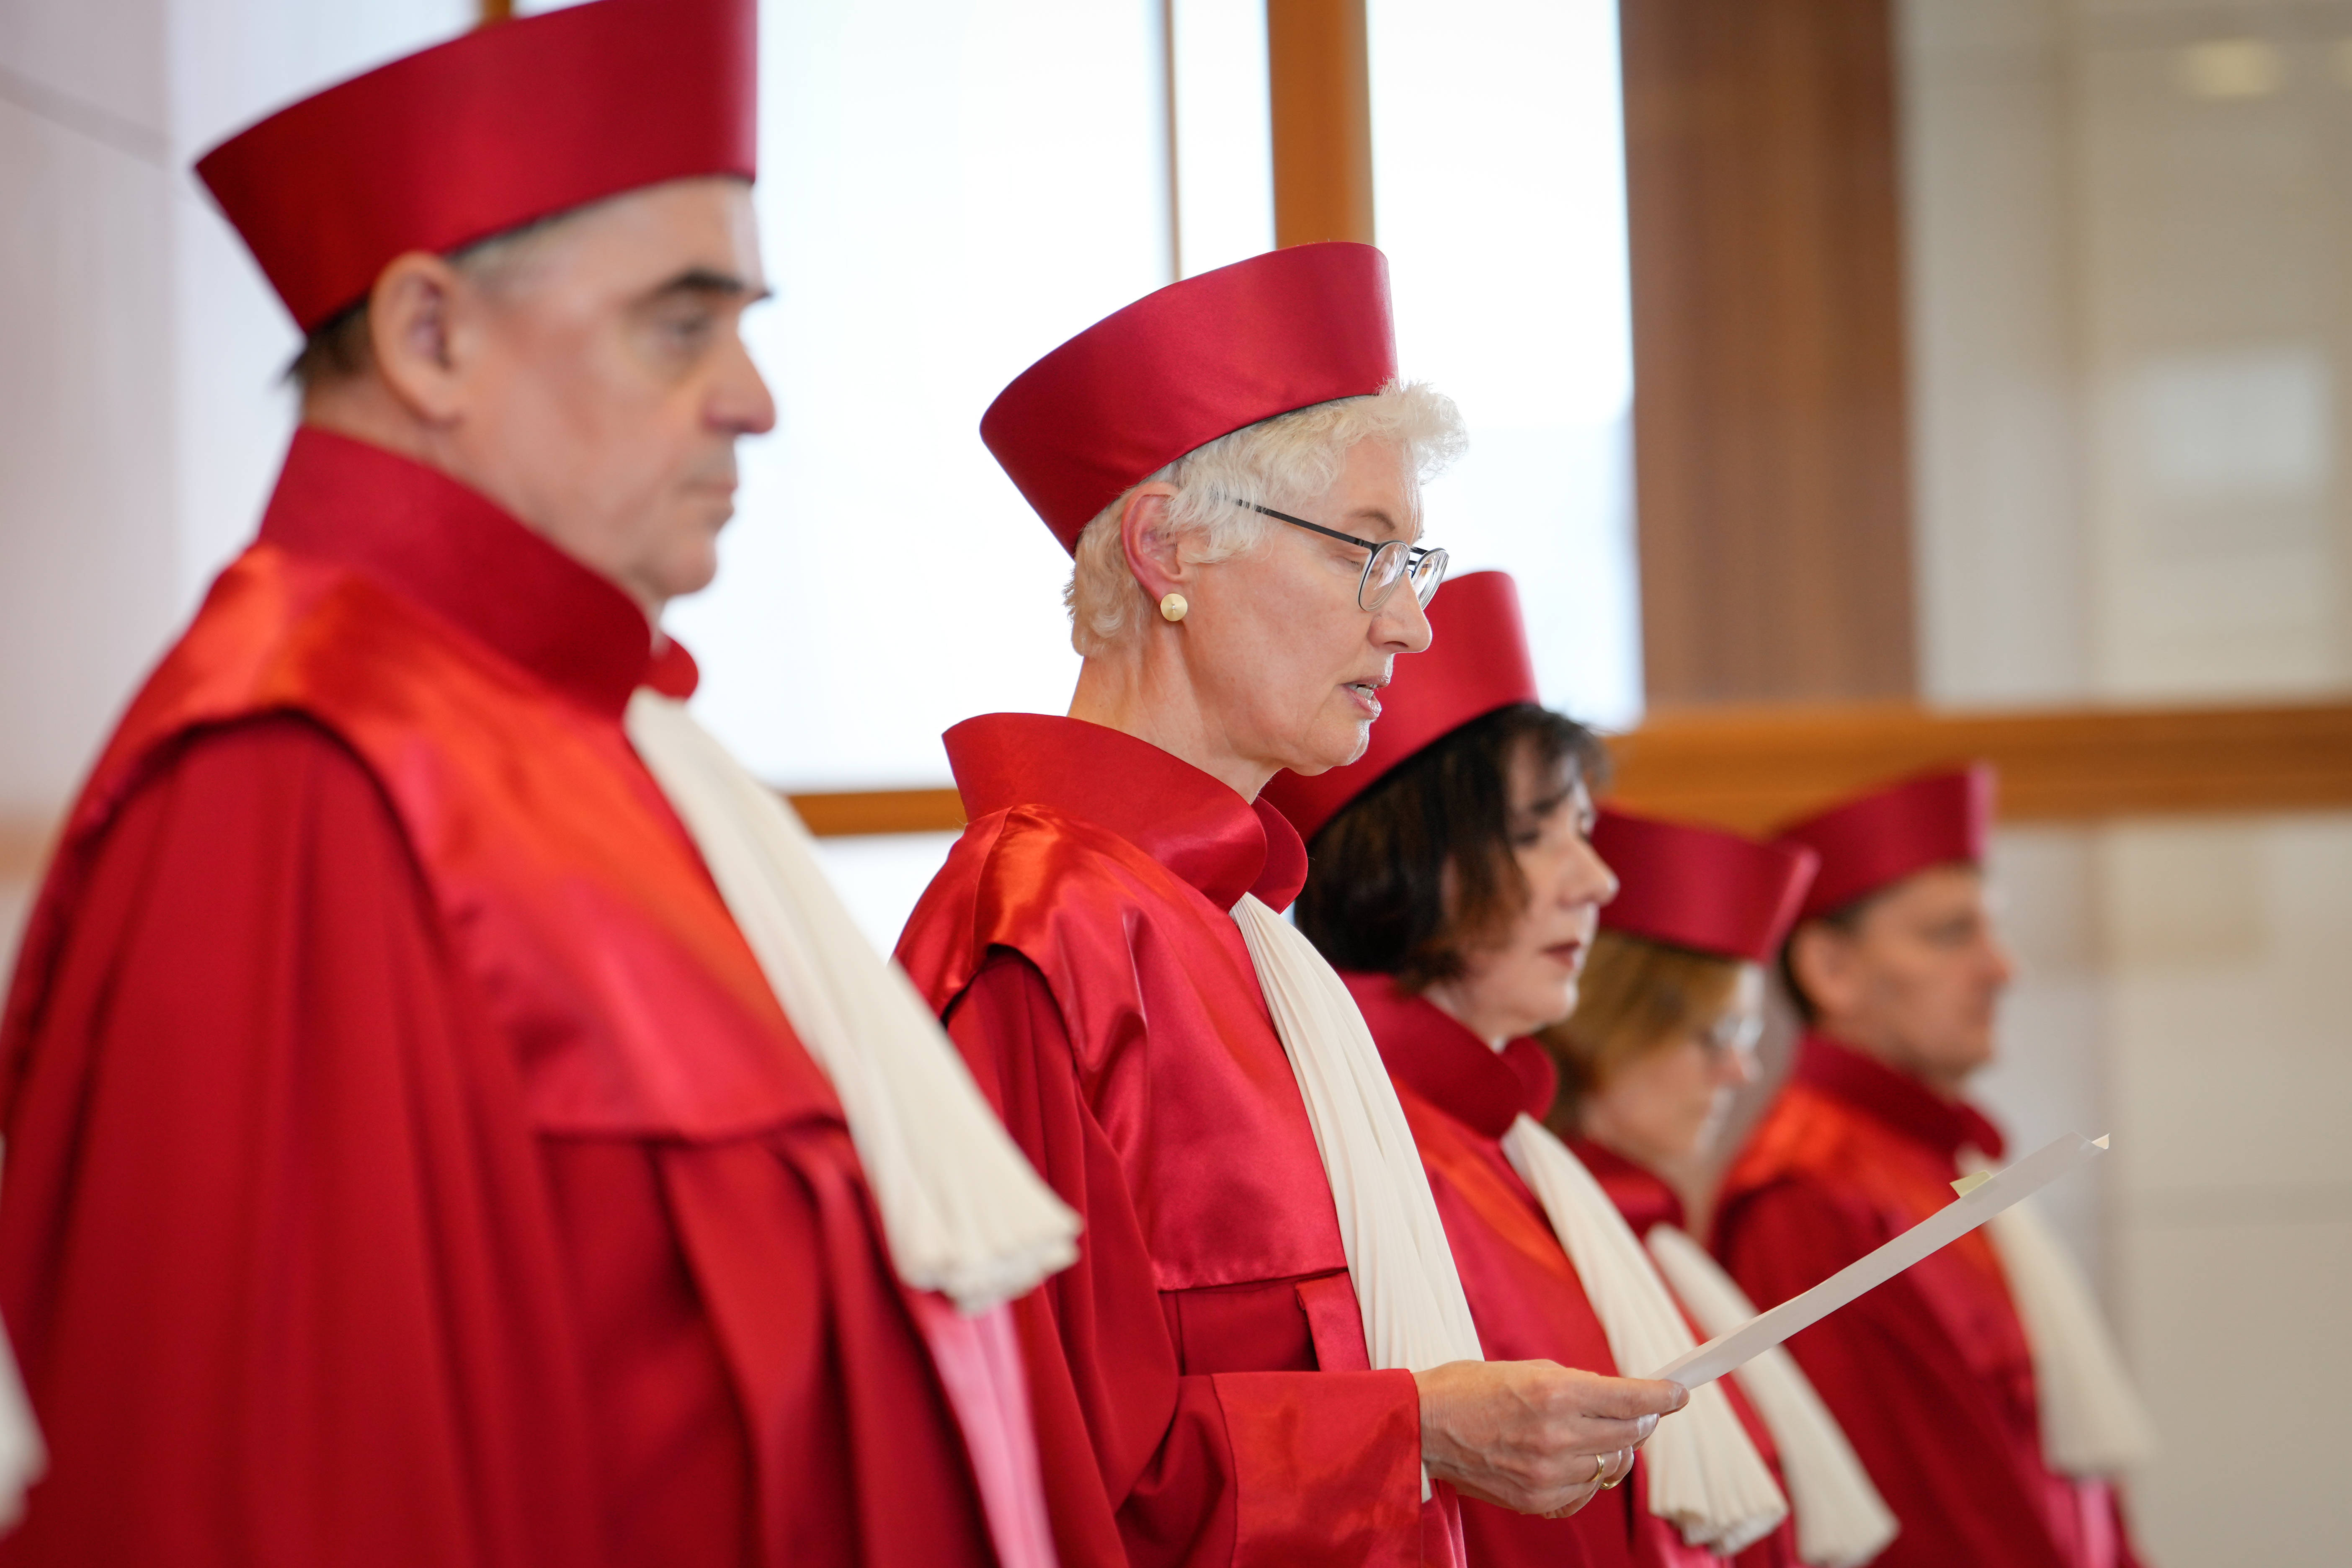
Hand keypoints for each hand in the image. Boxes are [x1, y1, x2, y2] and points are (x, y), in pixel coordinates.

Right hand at [1414, 1360, 1686, 1516]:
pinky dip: (1586, 1475)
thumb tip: (1621, 1398)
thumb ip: (1578, 1385)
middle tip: (1635, 1410)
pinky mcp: (1537, 1500)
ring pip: (1610, 1463)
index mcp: (1555, 1393)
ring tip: (1587, 1431)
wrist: (1422, 1427)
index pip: (1632, 1400)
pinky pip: (1585, 1491)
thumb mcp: (1528, 1368)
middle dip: (1640, 1419)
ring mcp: (1548, 1474)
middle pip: (1630, 1434)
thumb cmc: (1469, 1389)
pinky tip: (1568, 1458)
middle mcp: (1557, 1436)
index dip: (1663, 1395)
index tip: (1678, 1392)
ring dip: (1609, 1446)